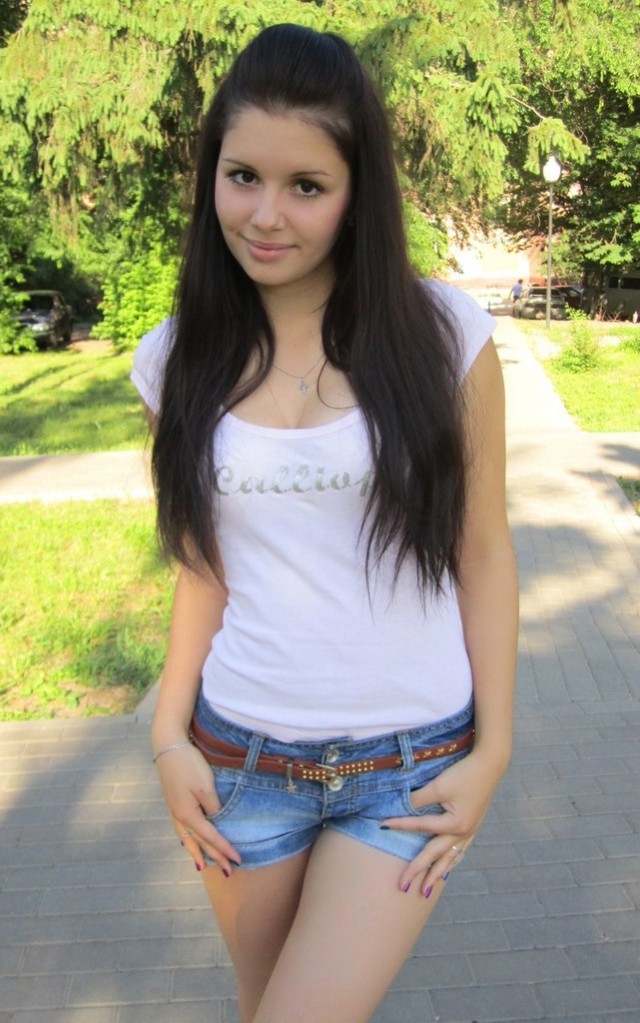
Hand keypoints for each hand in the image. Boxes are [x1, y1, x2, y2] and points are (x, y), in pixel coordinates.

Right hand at [155, 743, 240, 874]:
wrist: (168, 746)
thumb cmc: (189, 765)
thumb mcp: (206, 787)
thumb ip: (213, 808)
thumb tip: (217, 821)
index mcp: (188, 815)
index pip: (211, 838)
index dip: (225, 849)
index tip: (238, 860)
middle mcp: (178, 817)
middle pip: (199, 842)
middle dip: (214, 857)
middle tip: (228, 872)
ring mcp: (173, 810)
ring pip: (186, 838)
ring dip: (196, 852)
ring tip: (202, 866)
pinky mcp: (172, 802)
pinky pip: (181, 829)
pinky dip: (186, 839)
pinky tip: (187, 841)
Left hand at [380, 748, 505, 894]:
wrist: (490, 764)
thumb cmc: (464, 773)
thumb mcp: (439, 785)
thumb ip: (419, 799)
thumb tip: (400, 806)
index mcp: (455, 824)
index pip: (421, 827)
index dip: (401, 824)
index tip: (382, 825)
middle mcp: (464, 833)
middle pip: (435, 854)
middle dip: (419, 871)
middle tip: (402, 887)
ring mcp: (470, 832)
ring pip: (450, 858)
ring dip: (437, 874)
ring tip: (426, 890)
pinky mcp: (473, 826)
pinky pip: (460, 851)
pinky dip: (451, 862)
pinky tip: (447, 869)